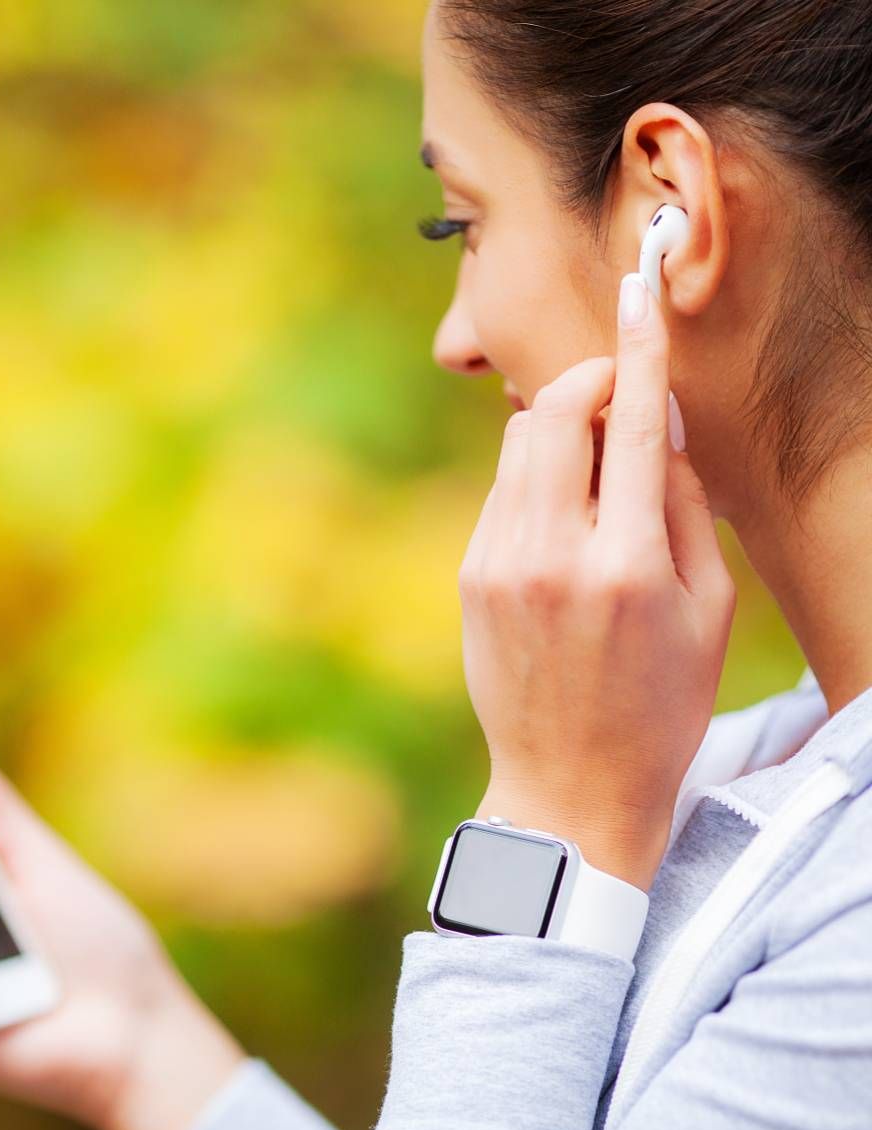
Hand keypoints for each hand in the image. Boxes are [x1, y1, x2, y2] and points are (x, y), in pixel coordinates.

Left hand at [458, 273, 735, 890]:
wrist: (569, 786)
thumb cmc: (659, 707)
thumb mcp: (709, 613)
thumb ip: (687, 508)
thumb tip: (662, 423)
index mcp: (630, 565)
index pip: (637, 427)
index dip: (639, 350)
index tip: (637, 292)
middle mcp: (554, 554)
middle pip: (551, 410)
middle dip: (588, 383)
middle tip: (619, 402)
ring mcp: (499, 564)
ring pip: (520, 443)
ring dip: (560, 430)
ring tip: (596, 479)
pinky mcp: (469, 577)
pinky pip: (502, 492)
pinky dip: (535, 481)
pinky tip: (561, 528)